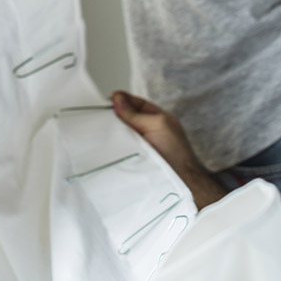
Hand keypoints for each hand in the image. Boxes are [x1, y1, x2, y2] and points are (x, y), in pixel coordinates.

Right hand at [112, 91, 227, 208]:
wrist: (180, 182)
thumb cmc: (175, 153)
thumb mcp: (156, 124)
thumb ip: (136, 113)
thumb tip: (118, 99)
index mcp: (157, 120)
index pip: (137, 105)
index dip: (123, 101)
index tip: (110, 98)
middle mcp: (148, 132)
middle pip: (127, 120)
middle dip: (115, 117)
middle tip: (101, 114)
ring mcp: (140, 147)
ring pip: (121, 135)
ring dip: (112, 133)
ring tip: (101, 130)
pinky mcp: (132, 160)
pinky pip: (119, 150)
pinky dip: (113, 147)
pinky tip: (105, 147)